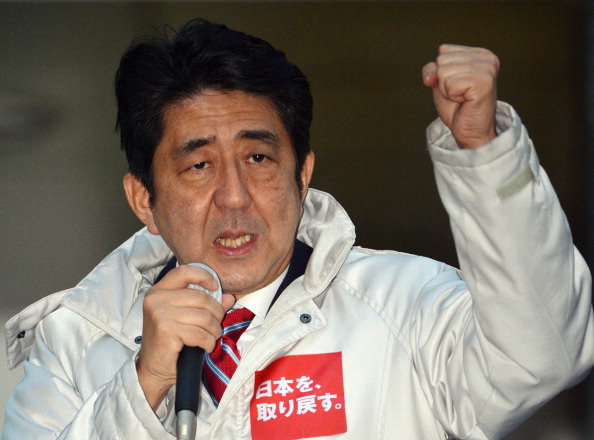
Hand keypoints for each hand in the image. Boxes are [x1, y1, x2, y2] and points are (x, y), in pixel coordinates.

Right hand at [136, 264, 234, 409]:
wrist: (153, 369)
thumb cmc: (170, 341)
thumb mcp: (185, 317)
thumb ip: (205, 304)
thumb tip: (228, 297)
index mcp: (159, 291)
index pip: (184, 271)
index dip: (204, 276)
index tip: (215, 287)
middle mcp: (156, 299)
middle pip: (201, 297)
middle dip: (216, 313)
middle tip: (216, 325)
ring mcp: (160, 314)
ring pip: (204, 316)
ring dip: (214, 330)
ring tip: (211, 337)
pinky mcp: (166, 330)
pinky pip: (200, 333)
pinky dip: (208, 342)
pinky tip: (205, 346)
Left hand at [422, 44, 499, 148]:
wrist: (471, 131)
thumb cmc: (458, 108)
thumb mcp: (440, 83)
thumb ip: (432, 70)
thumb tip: (430, 75)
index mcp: (479, 54)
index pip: (443, 50)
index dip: (442, 72)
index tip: (458, 86)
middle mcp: (487, 58)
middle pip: (442, 60)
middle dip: (444, 81)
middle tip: (460, 95)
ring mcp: (487, 68)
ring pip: (444, 71)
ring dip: (448, 90)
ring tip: (463, 98)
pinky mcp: (484, 82)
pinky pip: (450, 83)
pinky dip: (452, 96)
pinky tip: (465, 101)